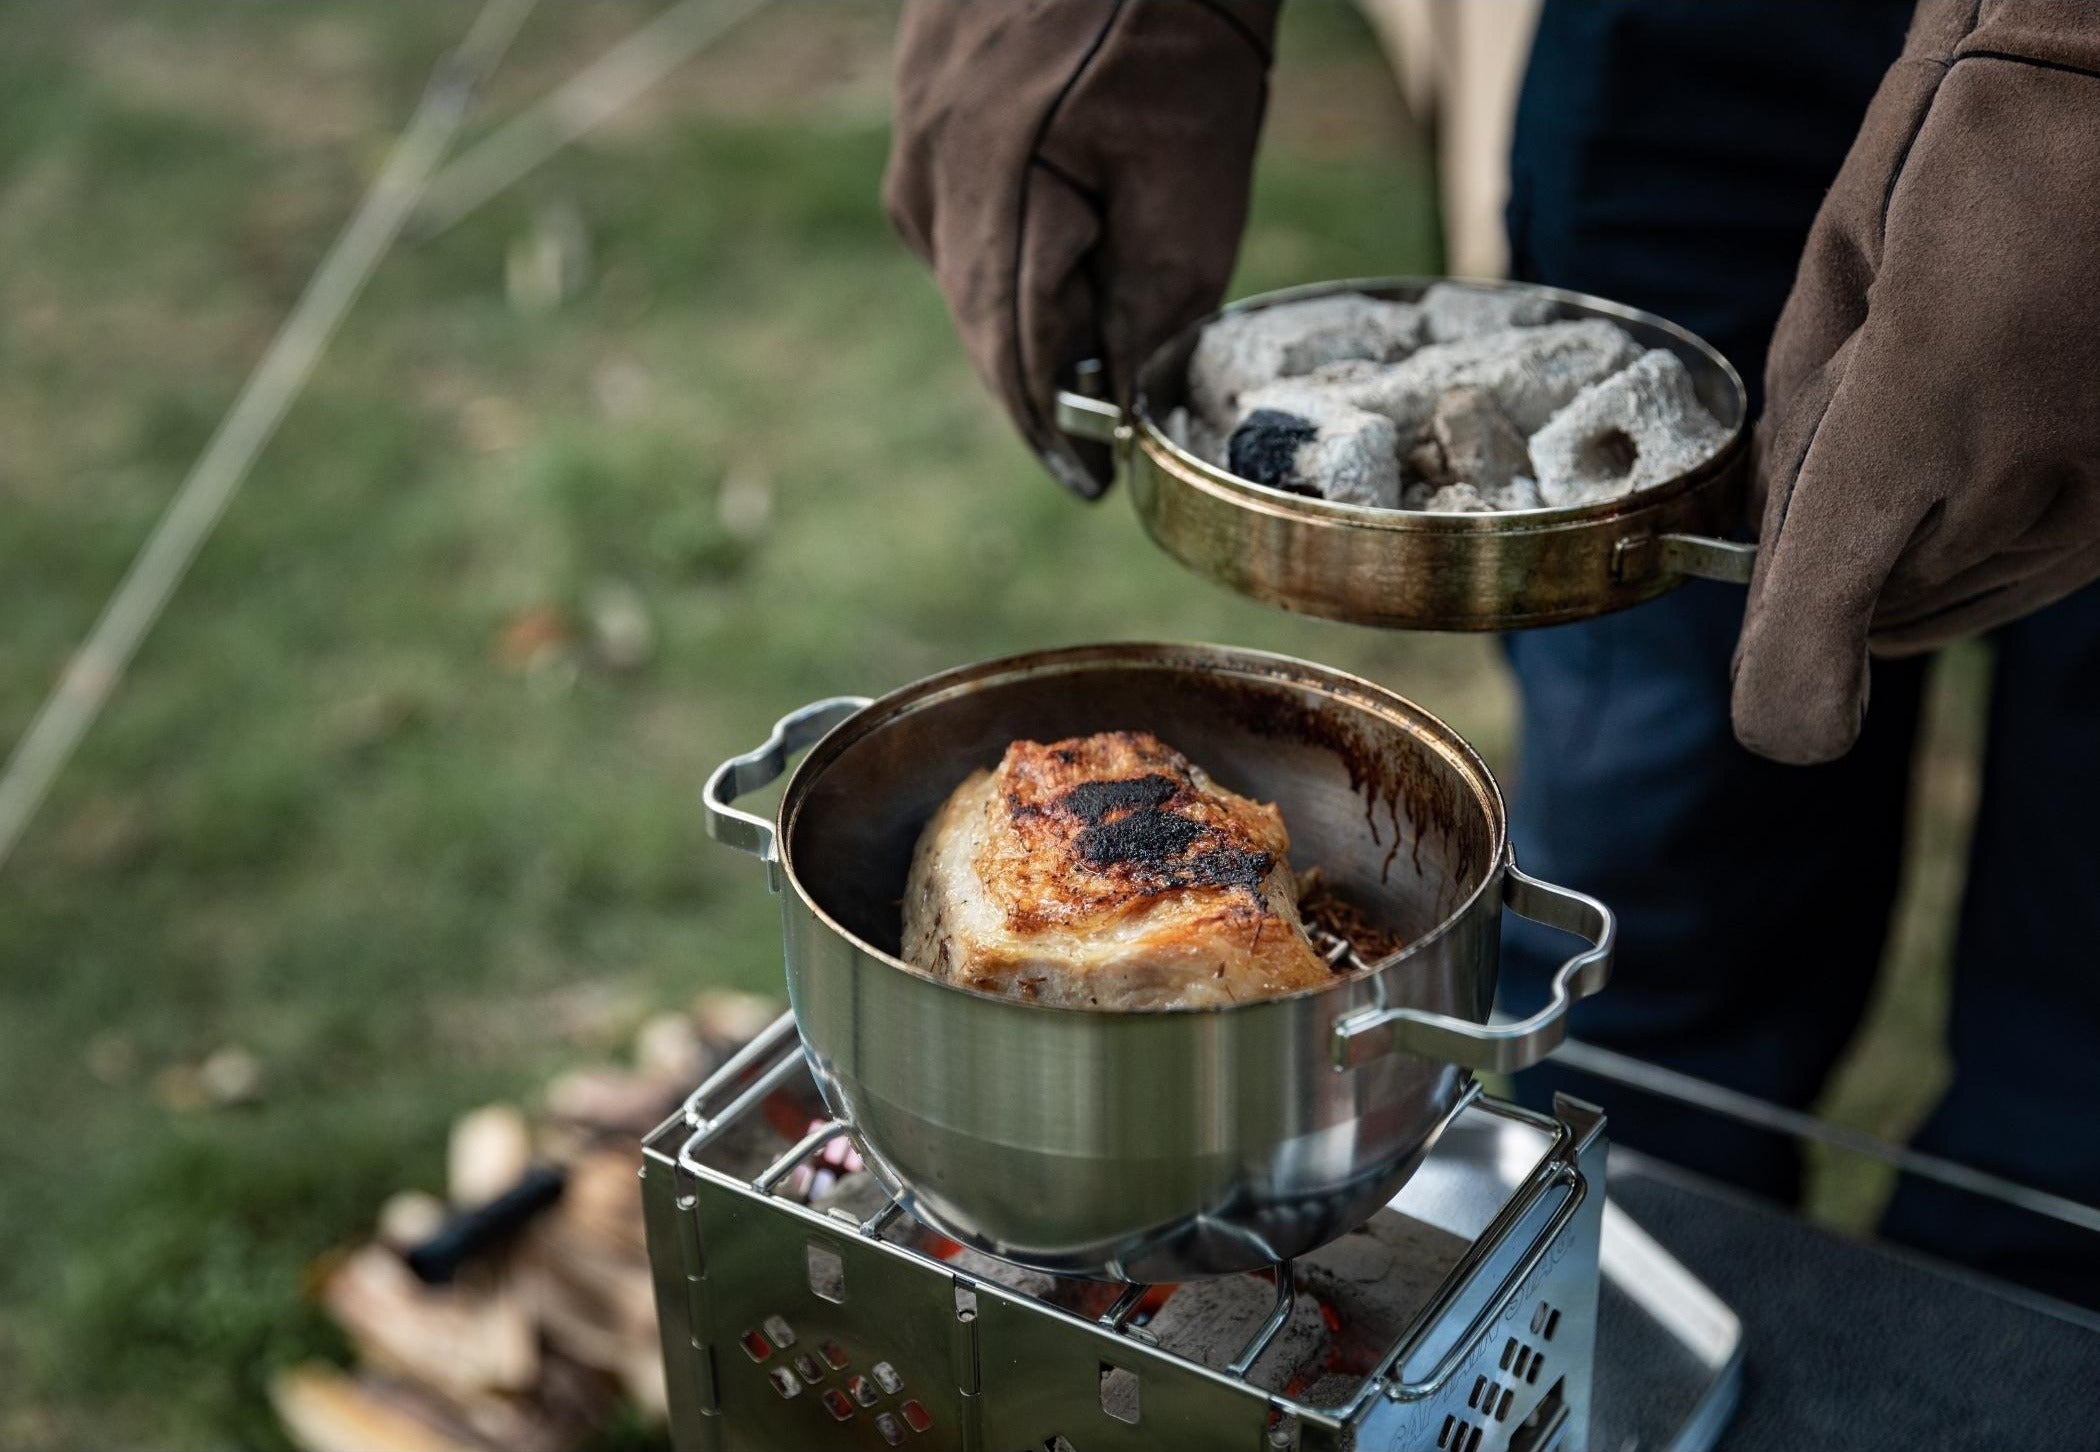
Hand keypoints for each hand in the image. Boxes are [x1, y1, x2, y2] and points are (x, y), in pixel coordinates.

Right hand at [883, 0, 1279, 495]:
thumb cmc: (1183, 24)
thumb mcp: (1194, 178)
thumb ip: (1152, 296)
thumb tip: (1119, 394)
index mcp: (995, 184)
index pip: (1010, 352)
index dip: (1051, 430)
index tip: (1089, 483)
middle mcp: (929, 165)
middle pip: (979, 319)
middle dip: (1042, 379)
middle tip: (1104, 424)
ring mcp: (914, 127)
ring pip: (965, 269)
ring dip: (1029, 307)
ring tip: (1106, 298)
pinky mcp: (919, 99)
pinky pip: (958, 210)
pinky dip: (1014, 245)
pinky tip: (1073, 224)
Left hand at [1733, 1, 2099, 762]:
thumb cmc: (1961, 157)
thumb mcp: (1838, 283)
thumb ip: (1797, 437)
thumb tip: (1771, 552)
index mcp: (1912, 414)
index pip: (1817, 635)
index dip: (1785, 688)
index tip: (1781, 704)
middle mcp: (2024, 478)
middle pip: (1882, 618)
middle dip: (1846, 559)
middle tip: (1868, 438)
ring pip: (1962, 601)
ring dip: (1925, 544)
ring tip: (1955, 404)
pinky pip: (2037, 571)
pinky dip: (1995, 535)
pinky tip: (2003, 433)